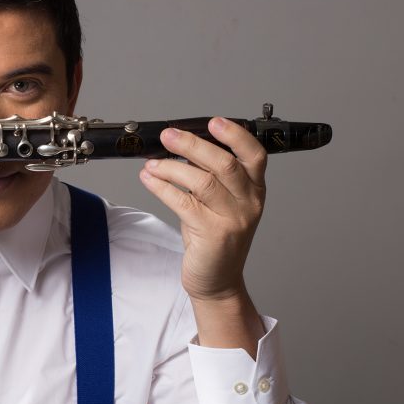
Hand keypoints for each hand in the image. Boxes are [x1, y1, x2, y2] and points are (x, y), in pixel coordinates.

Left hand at [138, 117, 266, 301]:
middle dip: (192, 145)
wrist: (217, 280)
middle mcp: (249, 202)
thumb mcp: (217, 202)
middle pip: (224, 164)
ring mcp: (233, 220)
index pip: (255, 154)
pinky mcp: (213, 235)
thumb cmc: (214, 236)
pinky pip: (183, 203)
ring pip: (202, 182)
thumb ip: (207, 175)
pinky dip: (162, 188)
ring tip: (151, 163)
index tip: (213, 122)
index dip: (235, 136)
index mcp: (254, 189)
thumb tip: (181, 146)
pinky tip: (149, 179)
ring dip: (171, 168)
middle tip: (168, 136)